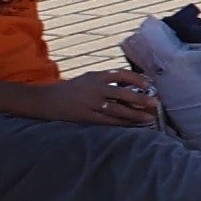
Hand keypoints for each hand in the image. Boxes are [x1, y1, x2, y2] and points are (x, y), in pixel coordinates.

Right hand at [36, 68, 161, 130]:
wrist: (45, 100)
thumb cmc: (70, 90)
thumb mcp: (87, 79)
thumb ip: (106, 81)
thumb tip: (130, 89)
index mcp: (96, 76)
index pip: (121, 74)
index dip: (137, 79)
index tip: (150, 85)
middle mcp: (94, 88)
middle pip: (122, 93)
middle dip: (141, 99)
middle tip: (155, 103)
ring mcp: (89, 102)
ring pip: (117, 110)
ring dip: (134, 115)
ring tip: (148, 119)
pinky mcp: (84, 116)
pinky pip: (106, 121)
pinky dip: (120, 124)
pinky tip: (131, 126)